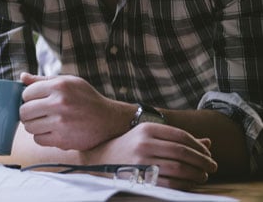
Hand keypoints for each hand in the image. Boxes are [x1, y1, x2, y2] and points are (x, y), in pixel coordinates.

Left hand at [19, 73, 130, 150]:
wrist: (109, 120)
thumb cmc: (87, 99)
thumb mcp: (69, 82)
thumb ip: (43, 80)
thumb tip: (22, 77)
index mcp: (59, 86)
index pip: (26, 93)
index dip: (28, 98)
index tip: (36, 101)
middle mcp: (59, 103)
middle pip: (24, 111)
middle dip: (27, 113)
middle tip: (37, 113)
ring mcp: (61, 123)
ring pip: (29, 127)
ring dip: (34, 126)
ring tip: (45, 122)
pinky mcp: (63, 140)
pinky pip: (38, 139)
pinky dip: (42, 137)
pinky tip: (52, 131)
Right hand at [87, 123, 216, 189]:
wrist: (100, 160)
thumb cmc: (130, 147)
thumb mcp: (149, 136)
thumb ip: (177, 138)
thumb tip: (208, 143)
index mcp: (147, 129)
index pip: (182, 136)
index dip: (199, 146)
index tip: (208, 153)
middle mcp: (144, 143)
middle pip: (183, 152)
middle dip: (203, 161)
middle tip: (213, 166)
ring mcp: (141, 161)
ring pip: (180, 168)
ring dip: (197, 174)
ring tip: (204, 175)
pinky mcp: (141, 177)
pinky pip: (171, 182)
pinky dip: (186, 184)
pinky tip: (191, 183)